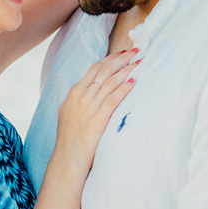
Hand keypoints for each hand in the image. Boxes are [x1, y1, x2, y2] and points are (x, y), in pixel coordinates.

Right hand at [55, 50, 137, 172]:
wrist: (68, 157)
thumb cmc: (70, 138)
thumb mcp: (68, 112)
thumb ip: (78, 100)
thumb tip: (90, 90)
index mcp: (73, 93)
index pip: (93, 69)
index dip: (109, 59)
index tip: (122, 53)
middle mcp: (80, 96)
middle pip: (103, 70)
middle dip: (120, 59)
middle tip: (135, 52)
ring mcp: (88, 106)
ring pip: (110, 82)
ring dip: (126, 70)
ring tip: (139, 63)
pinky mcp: (98, 118)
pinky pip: (113, 98)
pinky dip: (123, 88)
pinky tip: (133, 82)